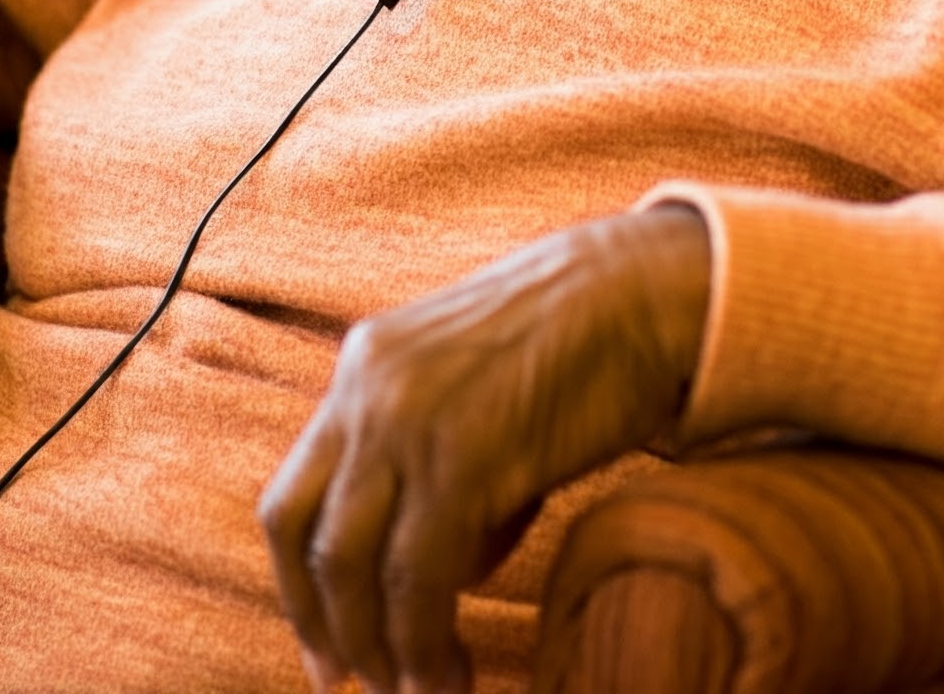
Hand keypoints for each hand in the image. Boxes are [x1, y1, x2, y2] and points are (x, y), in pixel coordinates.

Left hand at [260, 204, 710, 693]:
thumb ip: (433, 455)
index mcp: (366, 362)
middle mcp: (368, 388)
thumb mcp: (476, 380)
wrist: (646, 290)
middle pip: (306, 537)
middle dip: (326, 628)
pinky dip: (425, 642)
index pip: (297, 495)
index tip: (327, 648)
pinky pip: (418, 578)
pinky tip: (451, 673)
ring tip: (420, 690)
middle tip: (356, 685)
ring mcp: (409, 421)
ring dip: (379, 648)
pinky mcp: (461, 459)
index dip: (300, 586)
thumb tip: (437, 570)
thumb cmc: (582, 340)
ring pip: (352, 567)